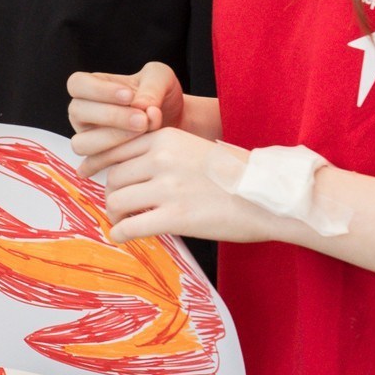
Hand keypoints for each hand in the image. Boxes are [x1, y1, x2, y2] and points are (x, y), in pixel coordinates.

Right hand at [67, 62, 187, 175]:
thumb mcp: (162, 78)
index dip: (98, 90)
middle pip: (77, 112)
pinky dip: (117, 158)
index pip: (77, 84)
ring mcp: (88, 138)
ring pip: (81, 142)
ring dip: (111, 138)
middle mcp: (83, 113)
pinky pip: (97, 163)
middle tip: (142, 118)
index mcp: (91, 87)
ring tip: (143, 132)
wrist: (175, 120)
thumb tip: (140, 105)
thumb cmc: (161, 96)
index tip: (129, 96)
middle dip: (111, 116)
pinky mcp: (99, 160)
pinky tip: (138, 154)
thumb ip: (152, 85)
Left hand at [97, 127, 281, 245]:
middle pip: (113, 177)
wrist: (271, 196)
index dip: (106, 168)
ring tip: (123, 221)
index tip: (103, 180)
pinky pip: (130, 226)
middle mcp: (162, 159)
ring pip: (116, 200)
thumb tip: (131, 170)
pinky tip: (121, 236)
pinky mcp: (176, 217)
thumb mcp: (195, 148)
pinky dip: (120, 233)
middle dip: (112, 194)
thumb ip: (163, 154)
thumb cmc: (237, 175)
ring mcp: (168, 188)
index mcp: (166, 138)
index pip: (117, 150)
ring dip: (115, 214)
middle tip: (120, 206)